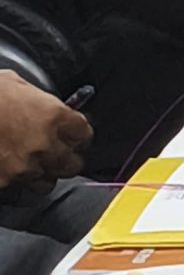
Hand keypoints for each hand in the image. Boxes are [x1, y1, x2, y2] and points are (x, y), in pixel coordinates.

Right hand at [0, 69, 88, 188]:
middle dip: (67, 158)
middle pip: (73, 164)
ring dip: (44, 173)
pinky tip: (10, 166)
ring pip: (48, 181)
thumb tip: (56, 111)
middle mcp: (45, 144)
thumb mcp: (21, 87)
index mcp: (55, 116)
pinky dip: (18, 180)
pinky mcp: (5, 181)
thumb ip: (44, 104)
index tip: (74, 135)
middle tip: (59, 153)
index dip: (78, 135)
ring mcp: (24, 166)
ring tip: (34, 164)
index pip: (84, 135)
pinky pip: (21, 187)